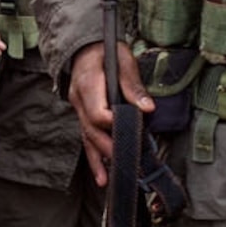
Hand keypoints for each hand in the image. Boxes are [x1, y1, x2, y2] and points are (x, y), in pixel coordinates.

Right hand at [68, 46, 151, 185]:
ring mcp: (78, 109)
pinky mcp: (82, 116)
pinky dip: (94, 158)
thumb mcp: (123, 60)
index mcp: (88, 84)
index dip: (114, 124)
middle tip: (126, 162)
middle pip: (91, 130)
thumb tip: (147, 109)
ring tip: (107, 180)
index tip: (133, 130)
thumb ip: (133, 85)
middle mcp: (79, 100)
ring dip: (98, 160)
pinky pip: (86, 138)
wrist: (84, 47)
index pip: (98, 113)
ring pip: (87, 138)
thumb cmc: (105, 50)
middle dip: (109, 148)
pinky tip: (101, 175)